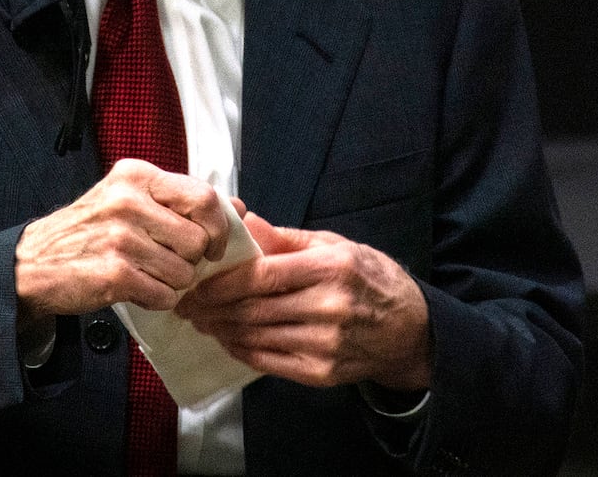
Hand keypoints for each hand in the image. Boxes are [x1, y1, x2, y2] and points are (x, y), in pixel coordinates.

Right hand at [15, 159, 231, 320]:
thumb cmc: (90, 230)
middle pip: (198, 240)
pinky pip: (165, 295)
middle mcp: (128, 200)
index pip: (204, 197)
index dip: (219, 227)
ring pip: (184, 272)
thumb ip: (181, 200)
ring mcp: (120, 237)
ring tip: (145, 273)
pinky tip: (135, 288)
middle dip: (191, 260)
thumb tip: (239, 206)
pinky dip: (157, 299)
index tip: (213, 245)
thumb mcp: (129, 198)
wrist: (34, 263)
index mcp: (136, 175)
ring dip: (172, 282)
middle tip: (167, 261)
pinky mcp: (114, 274)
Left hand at [176, 212, 431, 390]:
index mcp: (330, 268)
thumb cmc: (370, 279)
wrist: (410, 331)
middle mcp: (329, 308)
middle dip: (211, 308)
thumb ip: (286, 239)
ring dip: (221, 330)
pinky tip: (227, 339)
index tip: (194, 284)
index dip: (220, 283)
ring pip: (256, 337)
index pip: (261, 276)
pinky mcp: (323, 373)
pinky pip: (269, 361)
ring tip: (201, 320)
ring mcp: (326, 344)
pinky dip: (241, 350)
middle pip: (253, 309)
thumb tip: (245, 224)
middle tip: (187, 305)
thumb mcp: (336, 245)